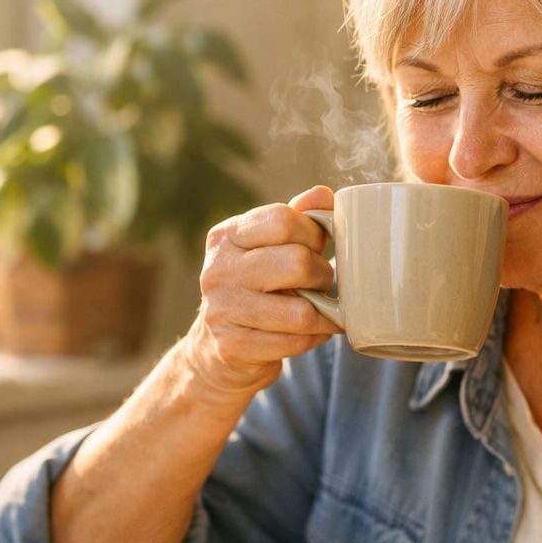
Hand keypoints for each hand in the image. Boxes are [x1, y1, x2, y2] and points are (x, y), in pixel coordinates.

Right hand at [183, 186, 343, 400]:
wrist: (219, 348)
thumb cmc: (257, 287)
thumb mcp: (270, 247)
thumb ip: (297, 219)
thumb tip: (324, 194)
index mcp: (226, 236)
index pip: (283, 219)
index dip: (314, 232)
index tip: (320, 245)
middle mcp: (218, 270)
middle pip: (297, 262)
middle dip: (323, 274)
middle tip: (324, 282)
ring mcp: (222, 310)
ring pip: (301, 311)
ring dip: (324, 313)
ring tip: (323, 310)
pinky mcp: (233, 346)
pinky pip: (295, 341)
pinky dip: (314, 338)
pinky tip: (311, 332)